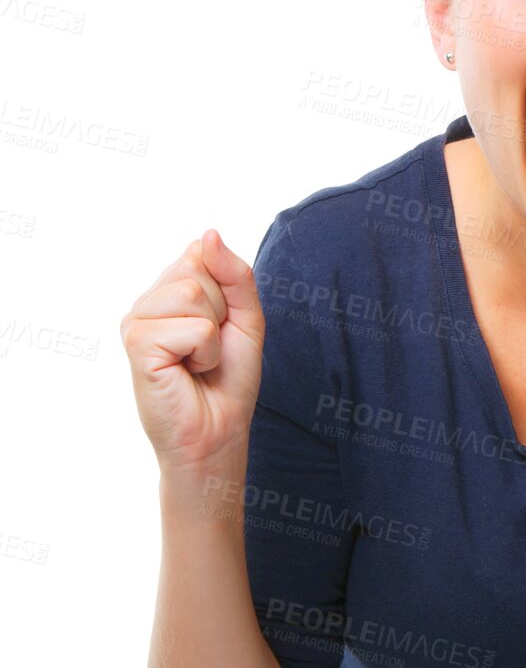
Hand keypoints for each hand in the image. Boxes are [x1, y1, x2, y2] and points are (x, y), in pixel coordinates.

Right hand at [120, 227, 264, 476]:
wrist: (217, 433)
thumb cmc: (228, 381)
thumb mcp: (245, 318)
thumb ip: (234, 274)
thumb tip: (208, 234)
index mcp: (167, 290)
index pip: (203, 252)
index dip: (229, 293)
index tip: (221, 329)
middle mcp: (147, 301)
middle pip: (198, 268)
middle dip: (222, 312)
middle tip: (209, 350)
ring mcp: (136, 320)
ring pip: (194, 292)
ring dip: (213, 336)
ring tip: (198, 362)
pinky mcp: (137, 343)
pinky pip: (193, 326)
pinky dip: (205, 353)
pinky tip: (188, 372)